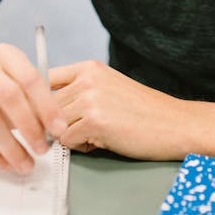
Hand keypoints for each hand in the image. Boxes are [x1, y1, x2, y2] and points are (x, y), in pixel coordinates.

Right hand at [0, 43, 67, 173]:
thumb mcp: (17, 83)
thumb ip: (34, 101)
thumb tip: (55, 129)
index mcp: (5, 54)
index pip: (30, 79)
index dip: (47, 107)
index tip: (59, 129)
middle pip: (9, 97)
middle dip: (29, 127)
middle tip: (42, 149)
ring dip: (11, 148)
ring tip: (25, 163)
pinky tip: (5, 163)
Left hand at [49, 59, 184, 159]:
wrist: (174, 124)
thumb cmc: (143, 112)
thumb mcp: (108, 87)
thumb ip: (78, 91)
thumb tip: (42, 108)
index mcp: (89, 68)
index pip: (44, 79)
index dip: (41, 101)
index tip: (46, 114)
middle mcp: (87, 79)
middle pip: (46, 107)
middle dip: (59, 123)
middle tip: (86, 129)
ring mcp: (90, 98)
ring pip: (55, 125)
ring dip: (71, 136)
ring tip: (97, 134)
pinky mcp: (94, 120)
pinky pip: (67, 141)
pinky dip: (81, 147)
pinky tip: (103, 141)